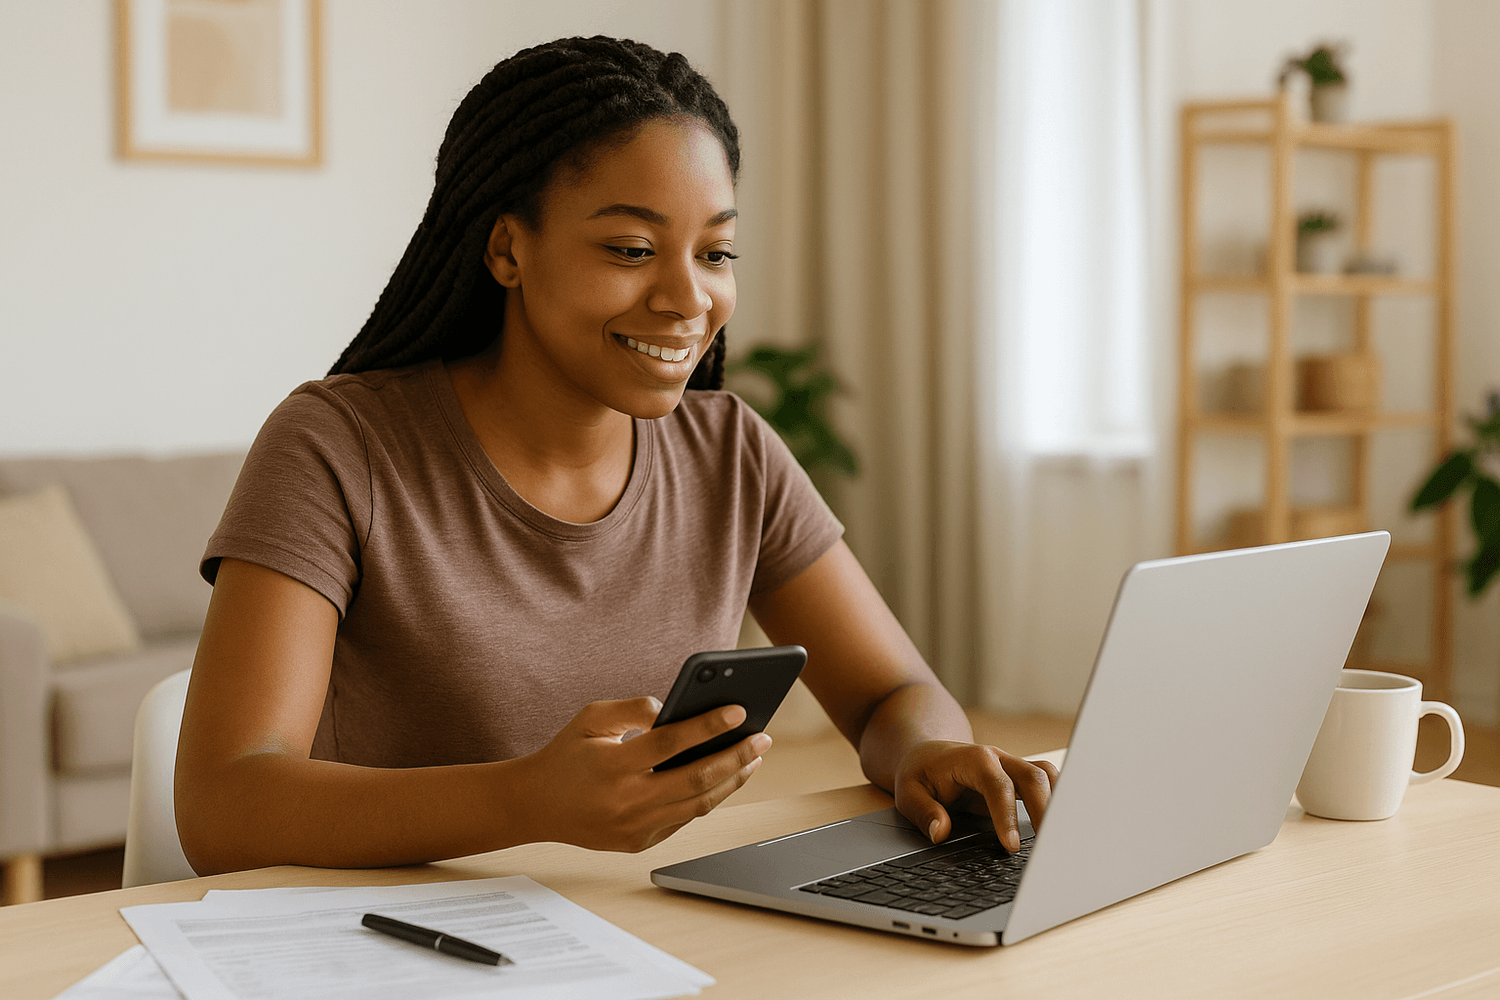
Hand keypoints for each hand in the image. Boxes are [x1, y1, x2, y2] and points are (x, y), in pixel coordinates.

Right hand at [512, 697, 769, 852]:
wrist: (535, 806)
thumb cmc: (567, 754)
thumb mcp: (591, 718)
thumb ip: (632, 708)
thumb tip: (674, 708)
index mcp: (612, 765)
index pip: (670, 743)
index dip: (708, 726)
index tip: (739, 711)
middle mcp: (626, 801)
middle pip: (695, 779)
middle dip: (736, 756)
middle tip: (762, 738)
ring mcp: (634, 827)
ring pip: (698, 804)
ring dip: (732, 780)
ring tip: (754, 758)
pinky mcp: (639, 842)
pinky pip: (684, 819)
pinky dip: (710, 798)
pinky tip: (727, 777)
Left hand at [892, 741, 1059, 851]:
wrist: (929, 754)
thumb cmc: (921, 773)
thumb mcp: (908, 792)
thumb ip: (923, 812)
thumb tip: (940, 832)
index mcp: (972, 760)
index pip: (997, 785)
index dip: (1006, 815)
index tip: (1011, 845)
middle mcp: (998, 758)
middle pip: (1033, 777)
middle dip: (1044, 811)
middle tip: (1046, 848)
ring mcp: (1013, 766)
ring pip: (1047, 776)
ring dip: (1058, 803)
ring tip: (1059, 839)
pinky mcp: (1020, 777)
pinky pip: (1048, 783)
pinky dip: (1058, 801)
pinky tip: (1059, 828)